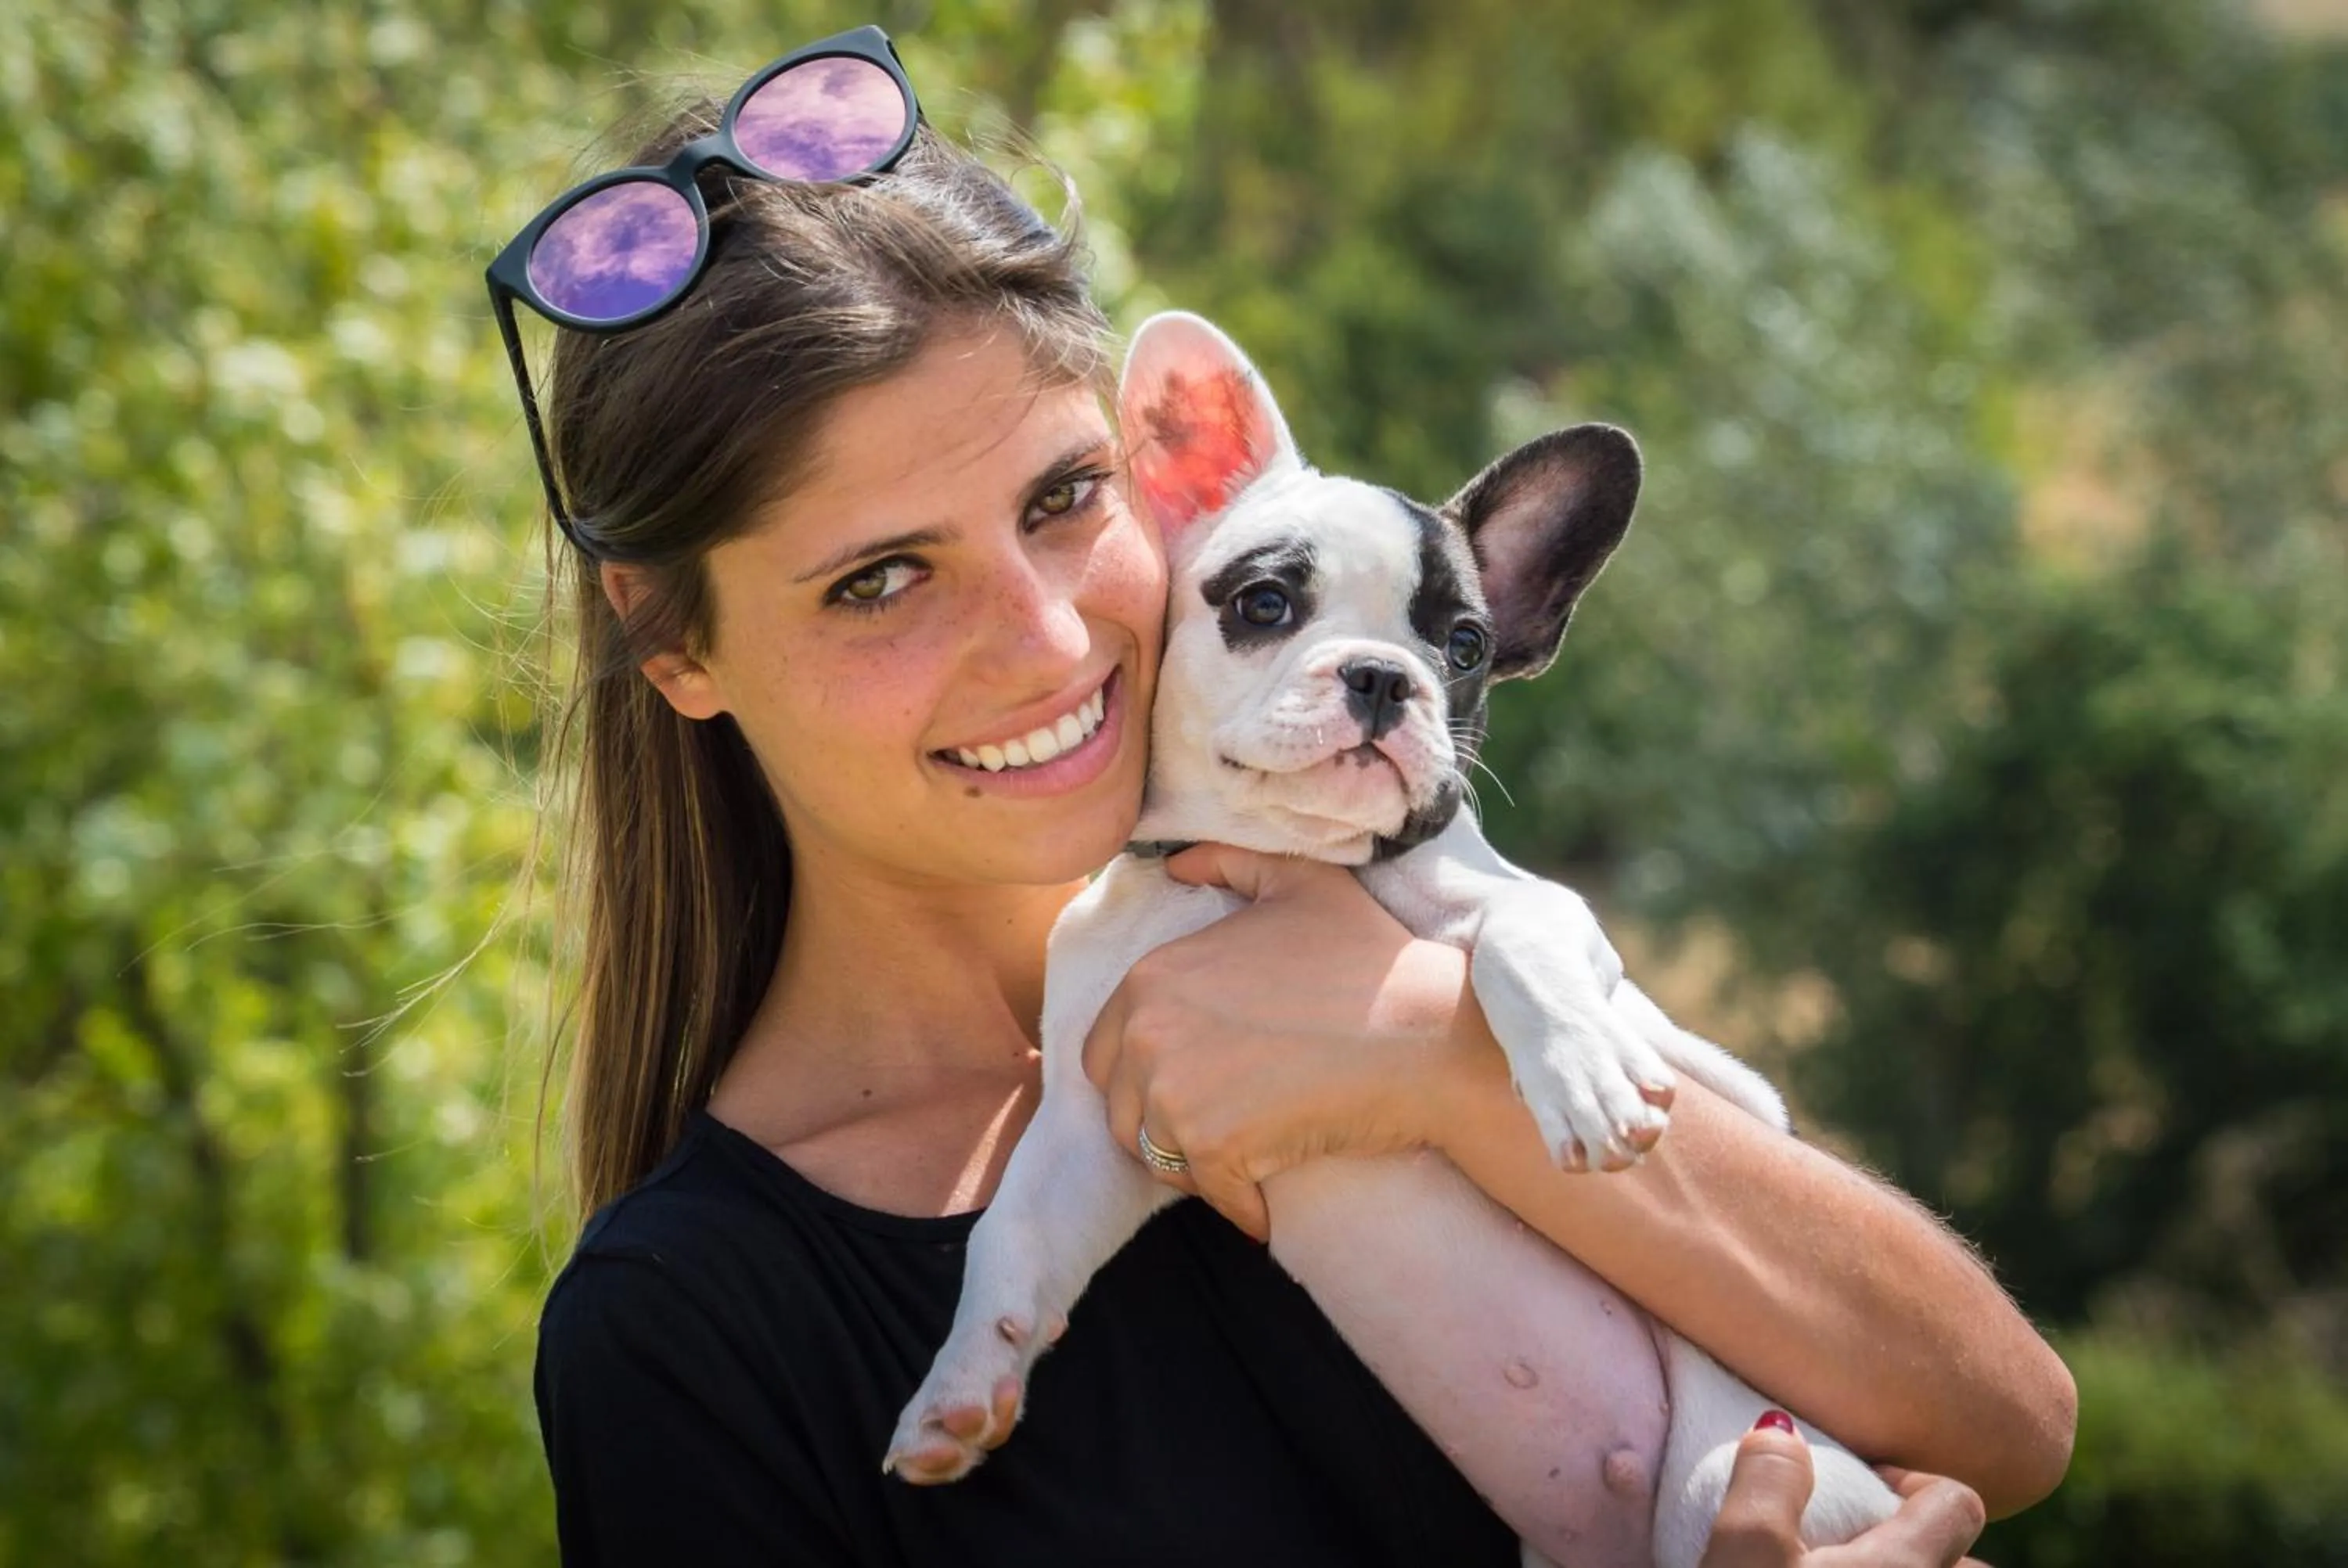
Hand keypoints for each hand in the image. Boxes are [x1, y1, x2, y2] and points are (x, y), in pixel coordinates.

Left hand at [1080, 843, 1472, 1240]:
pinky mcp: (1212, 1148)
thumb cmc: (1370, 958)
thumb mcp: (1299, 882)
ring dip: (1195, 1166)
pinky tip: (1269, 1202)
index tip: (1202, 1083)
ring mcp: (1174, 1094)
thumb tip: (1177, 865)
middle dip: (1163, 1123)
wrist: (1426, 1033)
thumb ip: (1228, 861)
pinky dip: (1239, 1206)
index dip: (1148, 1073)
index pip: (1105, 1051)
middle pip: (1121, 1109)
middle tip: (1222, 1126)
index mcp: (1150, 978)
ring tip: (1245, 1160)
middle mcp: (1146, 1034)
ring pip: (1156, 1156)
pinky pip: (1209, 1196)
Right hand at [1701, 1416, 1988, 1567]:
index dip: (1908, 1479)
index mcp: (1905, 1565)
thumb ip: (1767, 1480)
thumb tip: (1781, 1427)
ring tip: (1848, 1560)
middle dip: (1921, 1534)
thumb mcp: (1743, 1550)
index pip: (1957, 1499)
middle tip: (1855, 1531)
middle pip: (1961, 1555)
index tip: (1855, 1482)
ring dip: (1911, 1564)